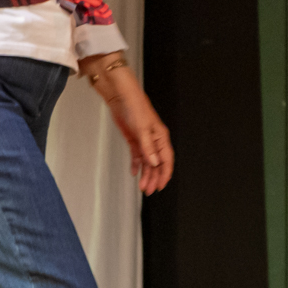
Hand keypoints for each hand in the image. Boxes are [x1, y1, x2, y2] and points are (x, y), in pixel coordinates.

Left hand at [90, 64, 174, 194]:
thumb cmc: (135, 107)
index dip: (165, 174)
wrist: (121, 97)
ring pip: (147, 162)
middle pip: (157, 164)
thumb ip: (148, 148)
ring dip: (145, 174)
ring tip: (142, 186)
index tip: (161, 186)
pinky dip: (136, 164)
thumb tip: (154, 163)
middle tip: (148, 190)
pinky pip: (137, 155)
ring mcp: (144, 141)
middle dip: (154, 178)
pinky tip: (134, 172)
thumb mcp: (142, 129)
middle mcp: (154, 141)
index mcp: (161, 138)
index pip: (166, 160)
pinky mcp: (134, 139)